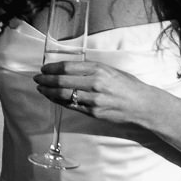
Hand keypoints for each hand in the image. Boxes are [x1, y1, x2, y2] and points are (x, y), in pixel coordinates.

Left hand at [34, 59, 157, 124]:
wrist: (143, 105)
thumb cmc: (128, 85)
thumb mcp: (110, 70)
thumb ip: (90, 69)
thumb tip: (67, 68)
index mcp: (99, 69)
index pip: (67, 67)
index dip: (51, 68)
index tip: (43, 68)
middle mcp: (95, 83)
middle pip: (61, 81)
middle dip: (45, 80)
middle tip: (37, 79)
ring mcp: (93, 100)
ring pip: (63, 95)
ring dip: (48, 92)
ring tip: (41, 89)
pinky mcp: (93, 112)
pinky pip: (71, 106)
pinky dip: (59, 101)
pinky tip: (53, 98)